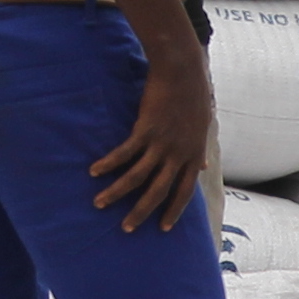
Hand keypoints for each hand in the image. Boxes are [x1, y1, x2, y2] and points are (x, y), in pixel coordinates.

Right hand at [88, 44, 216, 232]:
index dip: (174, 210)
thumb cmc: (193, 94)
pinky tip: (94, 172)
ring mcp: (162, 143)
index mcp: (193, 155)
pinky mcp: (145, 130)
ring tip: (100, 204)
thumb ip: (199, 149)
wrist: (183, 70)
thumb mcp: (202, 126)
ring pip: (137, 177)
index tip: (164, 228)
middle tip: (128, 228)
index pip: (185, 192)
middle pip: (159, 191)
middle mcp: (178, 154)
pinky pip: (124, 154)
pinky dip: (109, 164)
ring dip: (117, 193)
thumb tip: (203, 165)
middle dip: (142, 212)